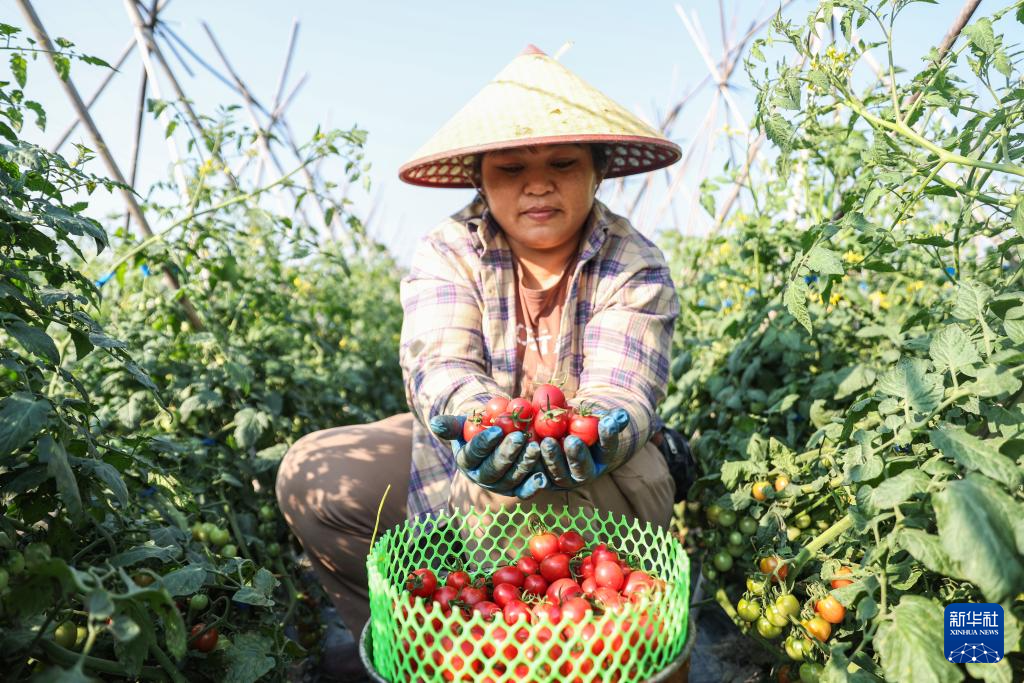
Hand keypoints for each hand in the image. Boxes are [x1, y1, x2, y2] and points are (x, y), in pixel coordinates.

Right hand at [429, 415, 548, 498]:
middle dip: (506, 453)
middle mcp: (481, 477)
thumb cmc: (479, 428)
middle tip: (519, 437)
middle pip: (493, 469)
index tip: (497, 429)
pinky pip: (524, 491)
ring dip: (523, 465)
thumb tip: (435, 423)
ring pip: (510, 479)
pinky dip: (533, 486)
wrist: (496, 437)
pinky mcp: (516, 489)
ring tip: (535, 448)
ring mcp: (500, 485)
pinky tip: (543, 477)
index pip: (473, 453)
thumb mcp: (464, 423)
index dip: (484, 442)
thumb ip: (451, 424)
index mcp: (466, 461)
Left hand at [540, 408, 631, 488]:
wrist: (559, 435)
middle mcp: (584, 473)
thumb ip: (608, 418)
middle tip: (571, 441)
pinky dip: (531, 463)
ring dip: (552, 459)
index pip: (607, 448)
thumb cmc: (581, 422)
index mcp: (601, 458)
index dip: (608, 436)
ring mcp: (563, 479)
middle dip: (577, 455)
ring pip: (558, 474)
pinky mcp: (543, 479)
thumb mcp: (593, 418)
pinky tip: (528, 449)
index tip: (607, 422)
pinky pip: (536, 474)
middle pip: (581, 468)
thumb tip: (622, 416)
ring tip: (546, 442)